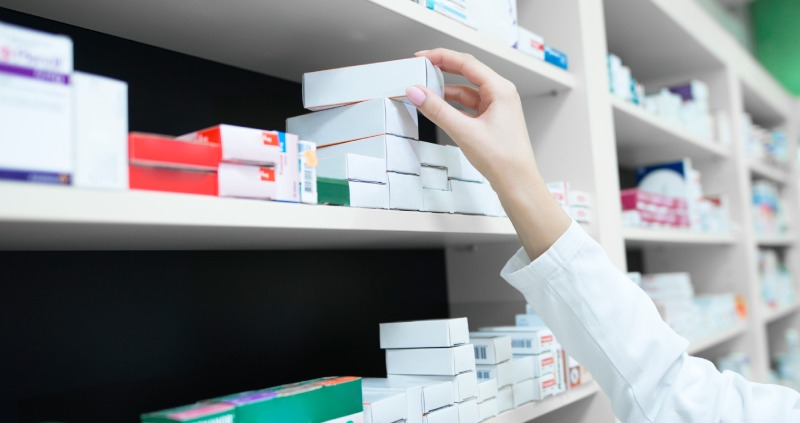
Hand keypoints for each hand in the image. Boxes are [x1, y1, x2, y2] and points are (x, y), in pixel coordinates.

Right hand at [406, 48, 570, 259]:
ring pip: (466, 90)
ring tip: (425, 91)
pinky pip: (469, 105)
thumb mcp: (464, 131)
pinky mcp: (492, 120)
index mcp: (500, 90)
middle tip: (421, 68)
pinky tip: (439, 108)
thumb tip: (417, 92)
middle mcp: (501, 94)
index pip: (467, 63)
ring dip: (446, 90)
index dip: (442, 57)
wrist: (518, 183)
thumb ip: (437, 110)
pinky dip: (453, 105)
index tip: (422, 57)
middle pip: (467, 73)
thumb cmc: (503, 159)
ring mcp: (497, 107)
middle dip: (443, 70)